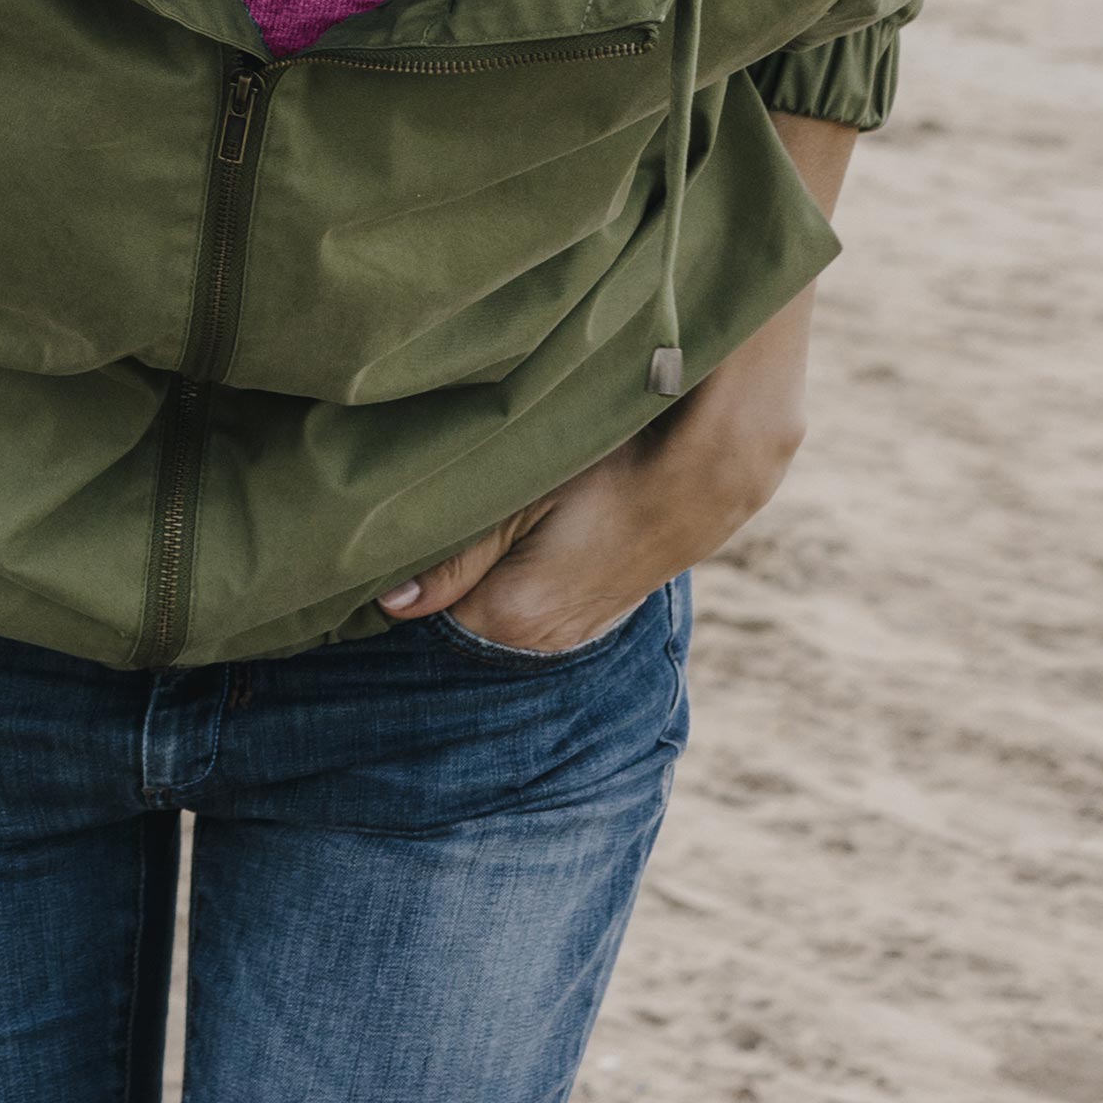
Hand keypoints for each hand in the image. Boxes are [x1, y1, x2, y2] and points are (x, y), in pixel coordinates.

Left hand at [376, 287, 812, 657]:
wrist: (713, 469)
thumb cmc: (608, 461)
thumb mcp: (519, 491)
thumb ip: (452, 554)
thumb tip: (390, 604)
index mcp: (507, 616)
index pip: (422, 614)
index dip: (404, 568)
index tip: (392, 530)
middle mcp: (541, 640)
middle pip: (461, 614)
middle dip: (443, 575)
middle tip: (435, 514)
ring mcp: (577, 631)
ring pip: (501, 608)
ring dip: (487, 575)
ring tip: (490, 518)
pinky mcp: (602, 614)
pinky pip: (540, 602)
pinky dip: (525, 575)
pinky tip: (532, 533)